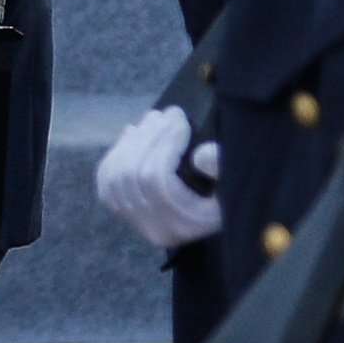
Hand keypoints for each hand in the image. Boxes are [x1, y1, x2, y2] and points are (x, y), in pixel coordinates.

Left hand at [93, 102, 223, 251]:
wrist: (213, 216)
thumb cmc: (230, 196)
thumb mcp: (237, 185)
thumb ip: (222, 168)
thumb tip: (200, 154)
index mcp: (183, 225)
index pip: (157, 181)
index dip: (164, 144)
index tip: (179, 119)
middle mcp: (153, 228)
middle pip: (133, 175)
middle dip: (149, 137)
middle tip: (166, 113)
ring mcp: (134, 222)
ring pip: (116, 176)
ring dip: (133, 141)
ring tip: (152, 119)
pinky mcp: (122, 212)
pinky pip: (106, 181)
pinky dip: (116, 153)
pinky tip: (131, 133)